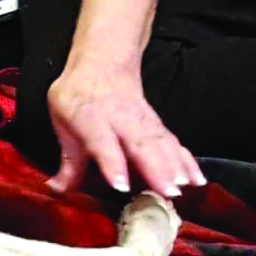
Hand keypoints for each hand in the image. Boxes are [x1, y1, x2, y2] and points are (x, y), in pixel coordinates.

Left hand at [46, 57, 204, 198]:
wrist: (102, 63)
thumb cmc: (78, 97)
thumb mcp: (62, 123)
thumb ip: (67, 161)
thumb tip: (57, 191)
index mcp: (91, 118)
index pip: (102, 141)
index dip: (111, 163)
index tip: (120, 185)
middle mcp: (121, 119)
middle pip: (140, 143)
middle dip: (156, 168)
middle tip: (168, 191)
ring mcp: (143, 120)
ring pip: (161, 143)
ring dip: (175, 166)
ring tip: (184, 187)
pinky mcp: (157, 125)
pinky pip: (174, 143)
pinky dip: (188, 160)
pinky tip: (198, 179)